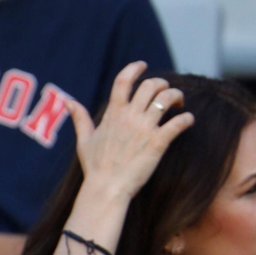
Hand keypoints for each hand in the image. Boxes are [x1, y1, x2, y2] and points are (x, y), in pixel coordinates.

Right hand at [64, 62, 194, 220]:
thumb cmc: (95, 167)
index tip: (143, 65)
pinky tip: (188, 120)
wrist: (106, 189)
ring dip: (176, 96)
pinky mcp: (158, 143)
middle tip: (166, 93)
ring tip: (179, 104)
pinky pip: (178, 123)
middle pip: (151, 85)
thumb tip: (67, 101)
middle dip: (162, 84)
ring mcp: (144, 129)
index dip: (135, 68)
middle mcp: (130, 117)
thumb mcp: (84, 140)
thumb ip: (79, 118)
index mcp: (113, 114)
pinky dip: (187, 118)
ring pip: (166, 98)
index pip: (123, 80)